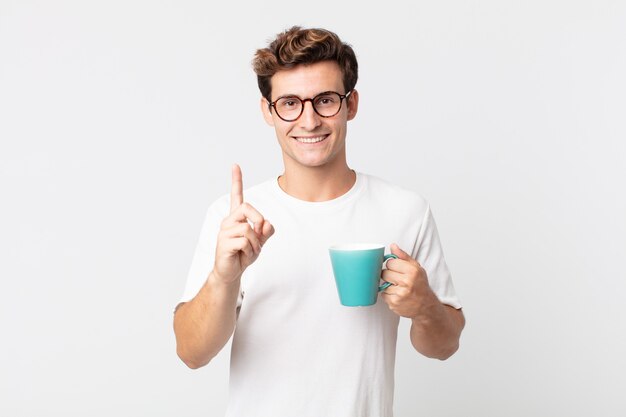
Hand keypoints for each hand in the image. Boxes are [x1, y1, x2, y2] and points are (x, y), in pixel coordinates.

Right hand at [212, 164, 274, 283]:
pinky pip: (245, 241)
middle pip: (247, 207)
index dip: (236, 180)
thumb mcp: (260, 242)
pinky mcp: (224, 243)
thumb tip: (267, 224)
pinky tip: (244, 255)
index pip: (236, 195)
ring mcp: (224, 232)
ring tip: (250, 250)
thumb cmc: (243, 254)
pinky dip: (250, 250)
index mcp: (236, 218)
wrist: (231, 272)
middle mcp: (228, 221)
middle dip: (258, 220)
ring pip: (248, 228)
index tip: (235, 165)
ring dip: (255, 243)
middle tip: (259, 234)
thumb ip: (266, 231)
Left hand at [380, 244, 435, 317]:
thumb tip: (393, 246)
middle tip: (398, 279)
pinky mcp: (394, 303)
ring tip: (399, 288)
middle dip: (389, 275)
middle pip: (384, 273)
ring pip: (383, 284)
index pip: (390, 262)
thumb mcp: (417, 268)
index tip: (398, 269)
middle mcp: (407, 282)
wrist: (426, 306)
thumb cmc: (420, 285)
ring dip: (389, 286)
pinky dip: (388, 295)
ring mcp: (400, 294)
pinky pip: (383, 294)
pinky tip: (397, 295)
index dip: (393, 266)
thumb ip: (404, 256)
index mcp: (413, 271)